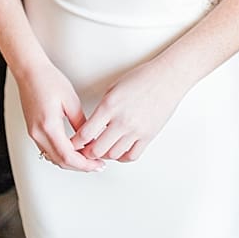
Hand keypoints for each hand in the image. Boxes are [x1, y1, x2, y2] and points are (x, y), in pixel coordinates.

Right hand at [15, 59, 104, 172]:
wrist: (29, 71)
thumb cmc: (48, 80)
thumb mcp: (71, 101)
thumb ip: (81, 124)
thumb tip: (90, 140)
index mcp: (48, 126)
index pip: (68, 156)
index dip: (85, 164)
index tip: (98, 164)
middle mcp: (38, 133)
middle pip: (60, 162)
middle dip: (80, 166)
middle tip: (96, 164)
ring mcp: (33, 133)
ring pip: (53, 158)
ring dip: (71, 162)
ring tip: (87, 158)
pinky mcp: (33, 130)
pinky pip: (48, 150)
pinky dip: (61, 154)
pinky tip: (73, 150)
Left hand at [70, 61, 187, 162]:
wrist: (166, 79)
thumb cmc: (140, 79)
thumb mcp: (113, 88)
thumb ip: (102, 108)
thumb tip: (92, 125)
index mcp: (109, 106)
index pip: (86, 133)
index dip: (76, 142)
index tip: (72, 144)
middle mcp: (122, 121)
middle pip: (97, 149)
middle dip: (87, 152)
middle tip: (84, 151)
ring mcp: (136, 130)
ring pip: (114, 155)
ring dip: (104, 155)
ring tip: (101, 150)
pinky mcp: (148, 136)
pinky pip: (132, 156)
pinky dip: (122, 158)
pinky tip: (118, 151)